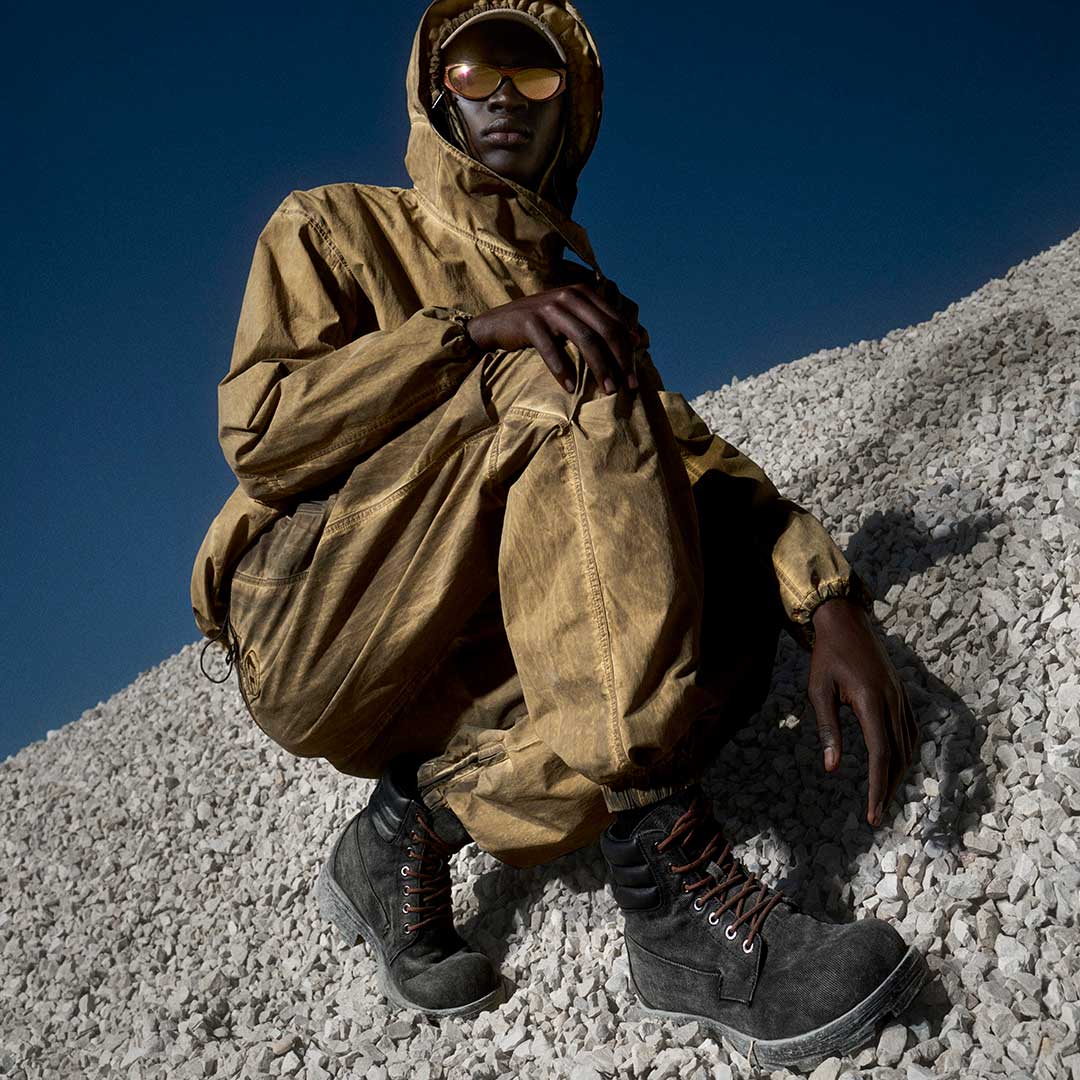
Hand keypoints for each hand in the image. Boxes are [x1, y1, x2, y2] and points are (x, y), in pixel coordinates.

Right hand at [465, 283, 639, 394]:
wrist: (497, 323)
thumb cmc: (541, 324)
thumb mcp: (573, 317)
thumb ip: (601, 322)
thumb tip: (637, 338)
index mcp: (583, 292)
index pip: (615, 322)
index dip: (628, 350)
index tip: (634, 375)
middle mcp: (569, 295)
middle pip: (605, 330)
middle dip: (620, 361)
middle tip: (627, 386)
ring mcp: (550, 308)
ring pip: (585, 339)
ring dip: (599, 368)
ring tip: (607, 390)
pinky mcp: (530, 321)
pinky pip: (552, 350)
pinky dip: (562, 371)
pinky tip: (570, 388)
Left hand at [807, 597, 919, 826]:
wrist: (846, 623)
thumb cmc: (827, 657)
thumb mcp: (819, 691)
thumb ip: (827, 729)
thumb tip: (832, 768)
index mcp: (872, 701)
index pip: (881, 755)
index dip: (878, 787)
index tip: (873, 813)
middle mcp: (893, 702)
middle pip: (898, 756)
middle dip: (889, 789)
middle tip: (877, 815)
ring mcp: (901, 698)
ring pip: (909, 746)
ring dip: (899, 774)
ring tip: (884, 797)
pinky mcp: (902, 694)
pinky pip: (911, 731)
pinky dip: (906, 753)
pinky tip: (896, 766)